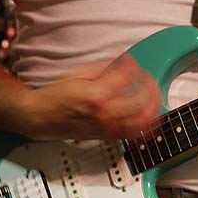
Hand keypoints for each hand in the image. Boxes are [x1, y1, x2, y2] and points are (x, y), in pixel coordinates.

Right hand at [16, 53, 160, 139]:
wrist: (43, 118)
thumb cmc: (57, 97)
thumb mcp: (78, 74)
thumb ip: (103, 68)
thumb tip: (122, 63)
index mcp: (97, 96)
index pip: (127, 77)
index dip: (132, 65)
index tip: (130, 61)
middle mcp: (106, 114)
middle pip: (142, 101)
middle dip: (150, 86)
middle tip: (148, 78)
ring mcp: (110, 127)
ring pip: (144, 121)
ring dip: (153, 106)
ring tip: (153, 95)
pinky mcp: (110, 136)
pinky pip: (136, 132)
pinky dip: (147, 122)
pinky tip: (149, 113)